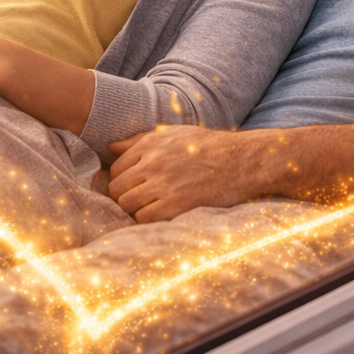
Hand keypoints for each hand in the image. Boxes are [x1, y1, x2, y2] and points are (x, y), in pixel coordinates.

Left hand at [107, 127, 276, 222]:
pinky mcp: (176, 204)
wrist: (241, 160)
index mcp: (150, 144)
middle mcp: (153, 162)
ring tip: (147, 208)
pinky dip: (146, 219)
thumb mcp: (174, 133)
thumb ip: (140, 139)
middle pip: (116, 188)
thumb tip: (112, 147)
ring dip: (133, 209)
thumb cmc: (208, 146)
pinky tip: (159, 215)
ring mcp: (164, 184)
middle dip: (123, 196)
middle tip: (137, 200)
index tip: (133, 186)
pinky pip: (143, 217)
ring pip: (126, 204)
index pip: (115, 168)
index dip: (121, 180)